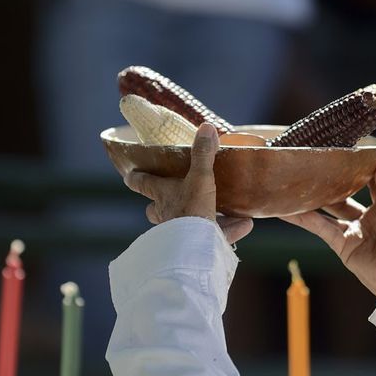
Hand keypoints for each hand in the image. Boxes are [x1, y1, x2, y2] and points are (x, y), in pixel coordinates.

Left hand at [123, 123, 253, 243]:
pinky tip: (245, 224)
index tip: (129, 175)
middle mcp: (167, 214)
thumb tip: (206, 128)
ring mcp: (180, 233)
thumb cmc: (191, 210)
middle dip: (158, 204)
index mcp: (163, 195)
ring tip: (221, 212)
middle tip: (164, 198)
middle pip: (155, 209)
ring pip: (184, 225)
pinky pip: (212, 236)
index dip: (136, 178)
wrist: (196, 248)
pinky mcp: (197, 245)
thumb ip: (203, 154)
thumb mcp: (200, 178)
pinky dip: (228, 230)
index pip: (143, 183)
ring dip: (201, 217)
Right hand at [281, 155, 375, 297]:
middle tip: (311, 165)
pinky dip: (304, 220)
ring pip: (326, 211)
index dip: (355, 167)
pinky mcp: (341, 245)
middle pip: (342, 195)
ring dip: (310, 200)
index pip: (366, 180)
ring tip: (291, 185)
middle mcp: (365, 216)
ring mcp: (352, 231)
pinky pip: (320, 229)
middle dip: (328, 183)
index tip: (342, 149)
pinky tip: (288, 211)